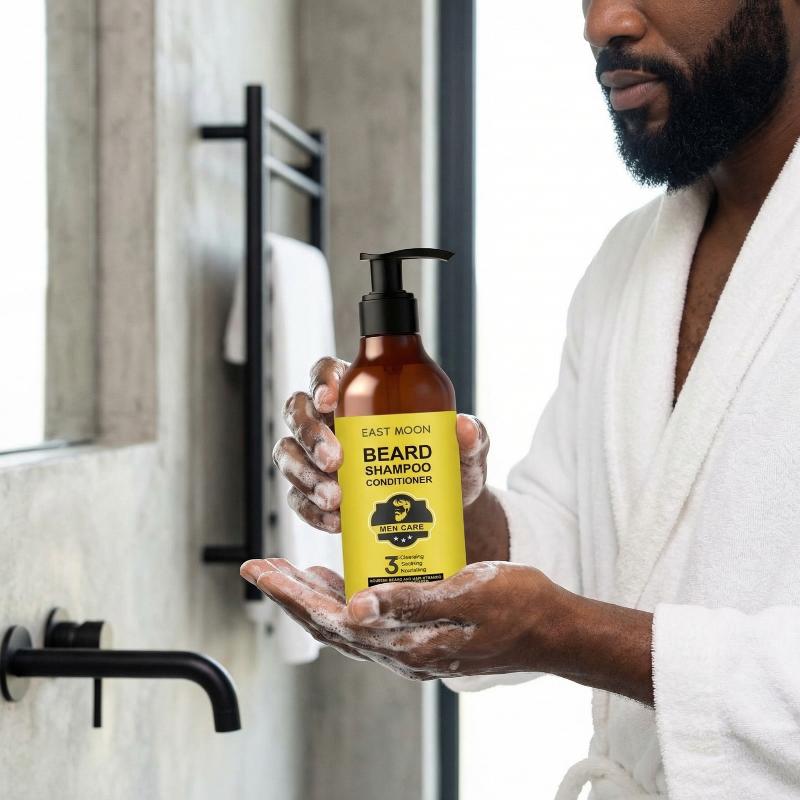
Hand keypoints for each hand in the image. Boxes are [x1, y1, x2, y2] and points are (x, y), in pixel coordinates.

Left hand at [239, 558, 655, 703]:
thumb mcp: (470, 593)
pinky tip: (334, 582)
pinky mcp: (419, 637)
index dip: (293, 594)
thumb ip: (413, 601)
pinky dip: (342, 601)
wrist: (553, 630)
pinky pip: (367, 623)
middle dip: (290, 594)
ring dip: (311, 599)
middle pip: (329, 625)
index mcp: (409, 643)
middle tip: (260, 567)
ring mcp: (409, 648)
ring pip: (344, 626)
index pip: (334, 620)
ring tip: (285, 572)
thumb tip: (355, 607)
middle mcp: (402, 652)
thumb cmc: (518, 605)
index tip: (262, 570)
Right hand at [272, 357, 490, 533]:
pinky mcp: (316, 493)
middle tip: (335, 460)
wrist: (442, 513)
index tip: (331, 399)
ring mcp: (318, 457)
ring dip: (304, 475)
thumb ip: (472, 437)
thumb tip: (464, 427)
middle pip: (298, 411)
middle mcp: (332, 420)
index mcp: (361, 392)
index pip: (327, 372)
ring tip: (335, 498)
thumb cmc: (447, 467)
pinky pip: (296, 498)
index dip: (320, 381)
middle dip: (309, 435)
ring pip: (288, 453)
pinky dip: (310, 510)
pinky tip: (335, 521)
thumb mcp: (465, 453)